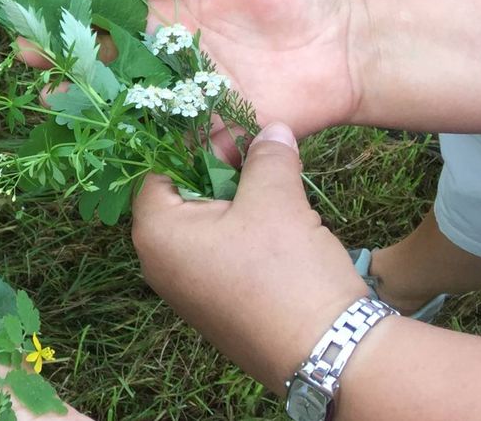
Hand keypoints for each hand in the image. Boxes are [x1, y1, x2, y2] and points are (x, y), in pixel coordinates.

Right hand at [3, 0, 367, 137]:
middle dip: (68, 59)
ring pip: (131, 101)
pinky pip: (173, 140)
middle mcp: (169, 56)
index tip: (37, 6)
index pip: (112, 10)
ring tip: (58, 104)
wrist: (349, 47)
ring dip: (94, 103)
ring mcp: (187, 93)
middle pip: (108, 59)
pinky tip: (112, 144)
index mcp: (169, 14)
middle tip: (30, 60)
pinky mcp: (212, 127)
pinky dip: (146, 143)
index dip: (75, 9)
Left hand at [131, 123, 369, 388]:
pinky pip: (220, 255)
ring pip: (205, 226)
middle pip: (181, 196)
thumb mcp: (276, 199)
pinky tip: (281, 228)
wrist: (325, 351)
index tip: (228, 128)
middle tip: (256, 153)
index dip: (194, 144)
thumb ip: (266, 157)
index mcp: (155, 232)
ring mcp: (185, 289)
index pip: (158, 168)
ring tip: (275, 187)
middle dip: (220, 172)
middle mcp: (157, 263)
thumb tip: (270, 130)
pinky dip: (245, 235)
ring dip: (238, 203)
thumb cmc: (286, 271)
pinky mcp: (213, 306)